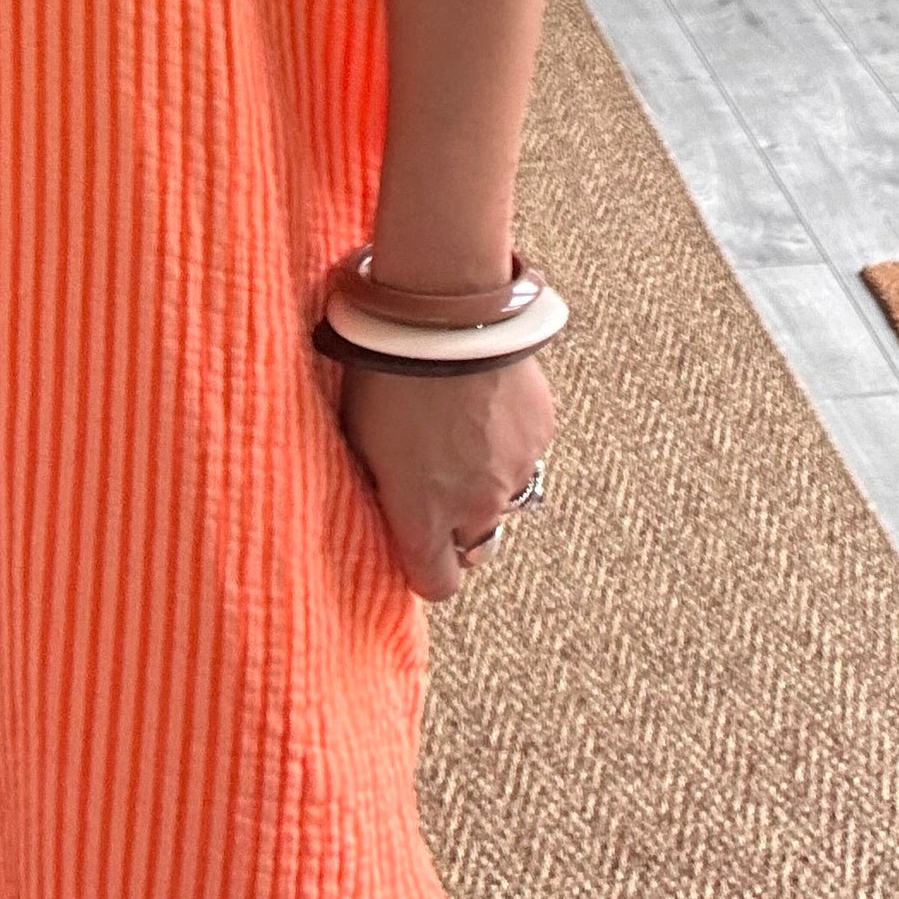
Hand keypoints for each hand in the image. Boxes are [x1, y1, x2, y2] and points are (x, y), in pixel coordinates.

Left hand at [339, 350, 553, 602]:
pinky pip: (523, 453)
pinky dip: (506, 439)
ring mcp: (515, 470)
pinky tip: (484, 400)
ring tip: (459, 428)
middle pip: (475, 544)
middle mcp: (476, 507)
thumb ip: (380, 486)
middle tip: (437, 480)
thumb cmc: (385, 373)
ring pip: (502, 496)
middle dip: (457, 523)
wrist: (444, 312)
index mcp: (424, 517)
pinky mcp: (540, 432)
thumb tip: (387, 501)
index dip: (427, 569)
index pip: (438, 585)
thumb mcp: (359, 438)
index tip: (416, 546)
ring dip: (483, 477)